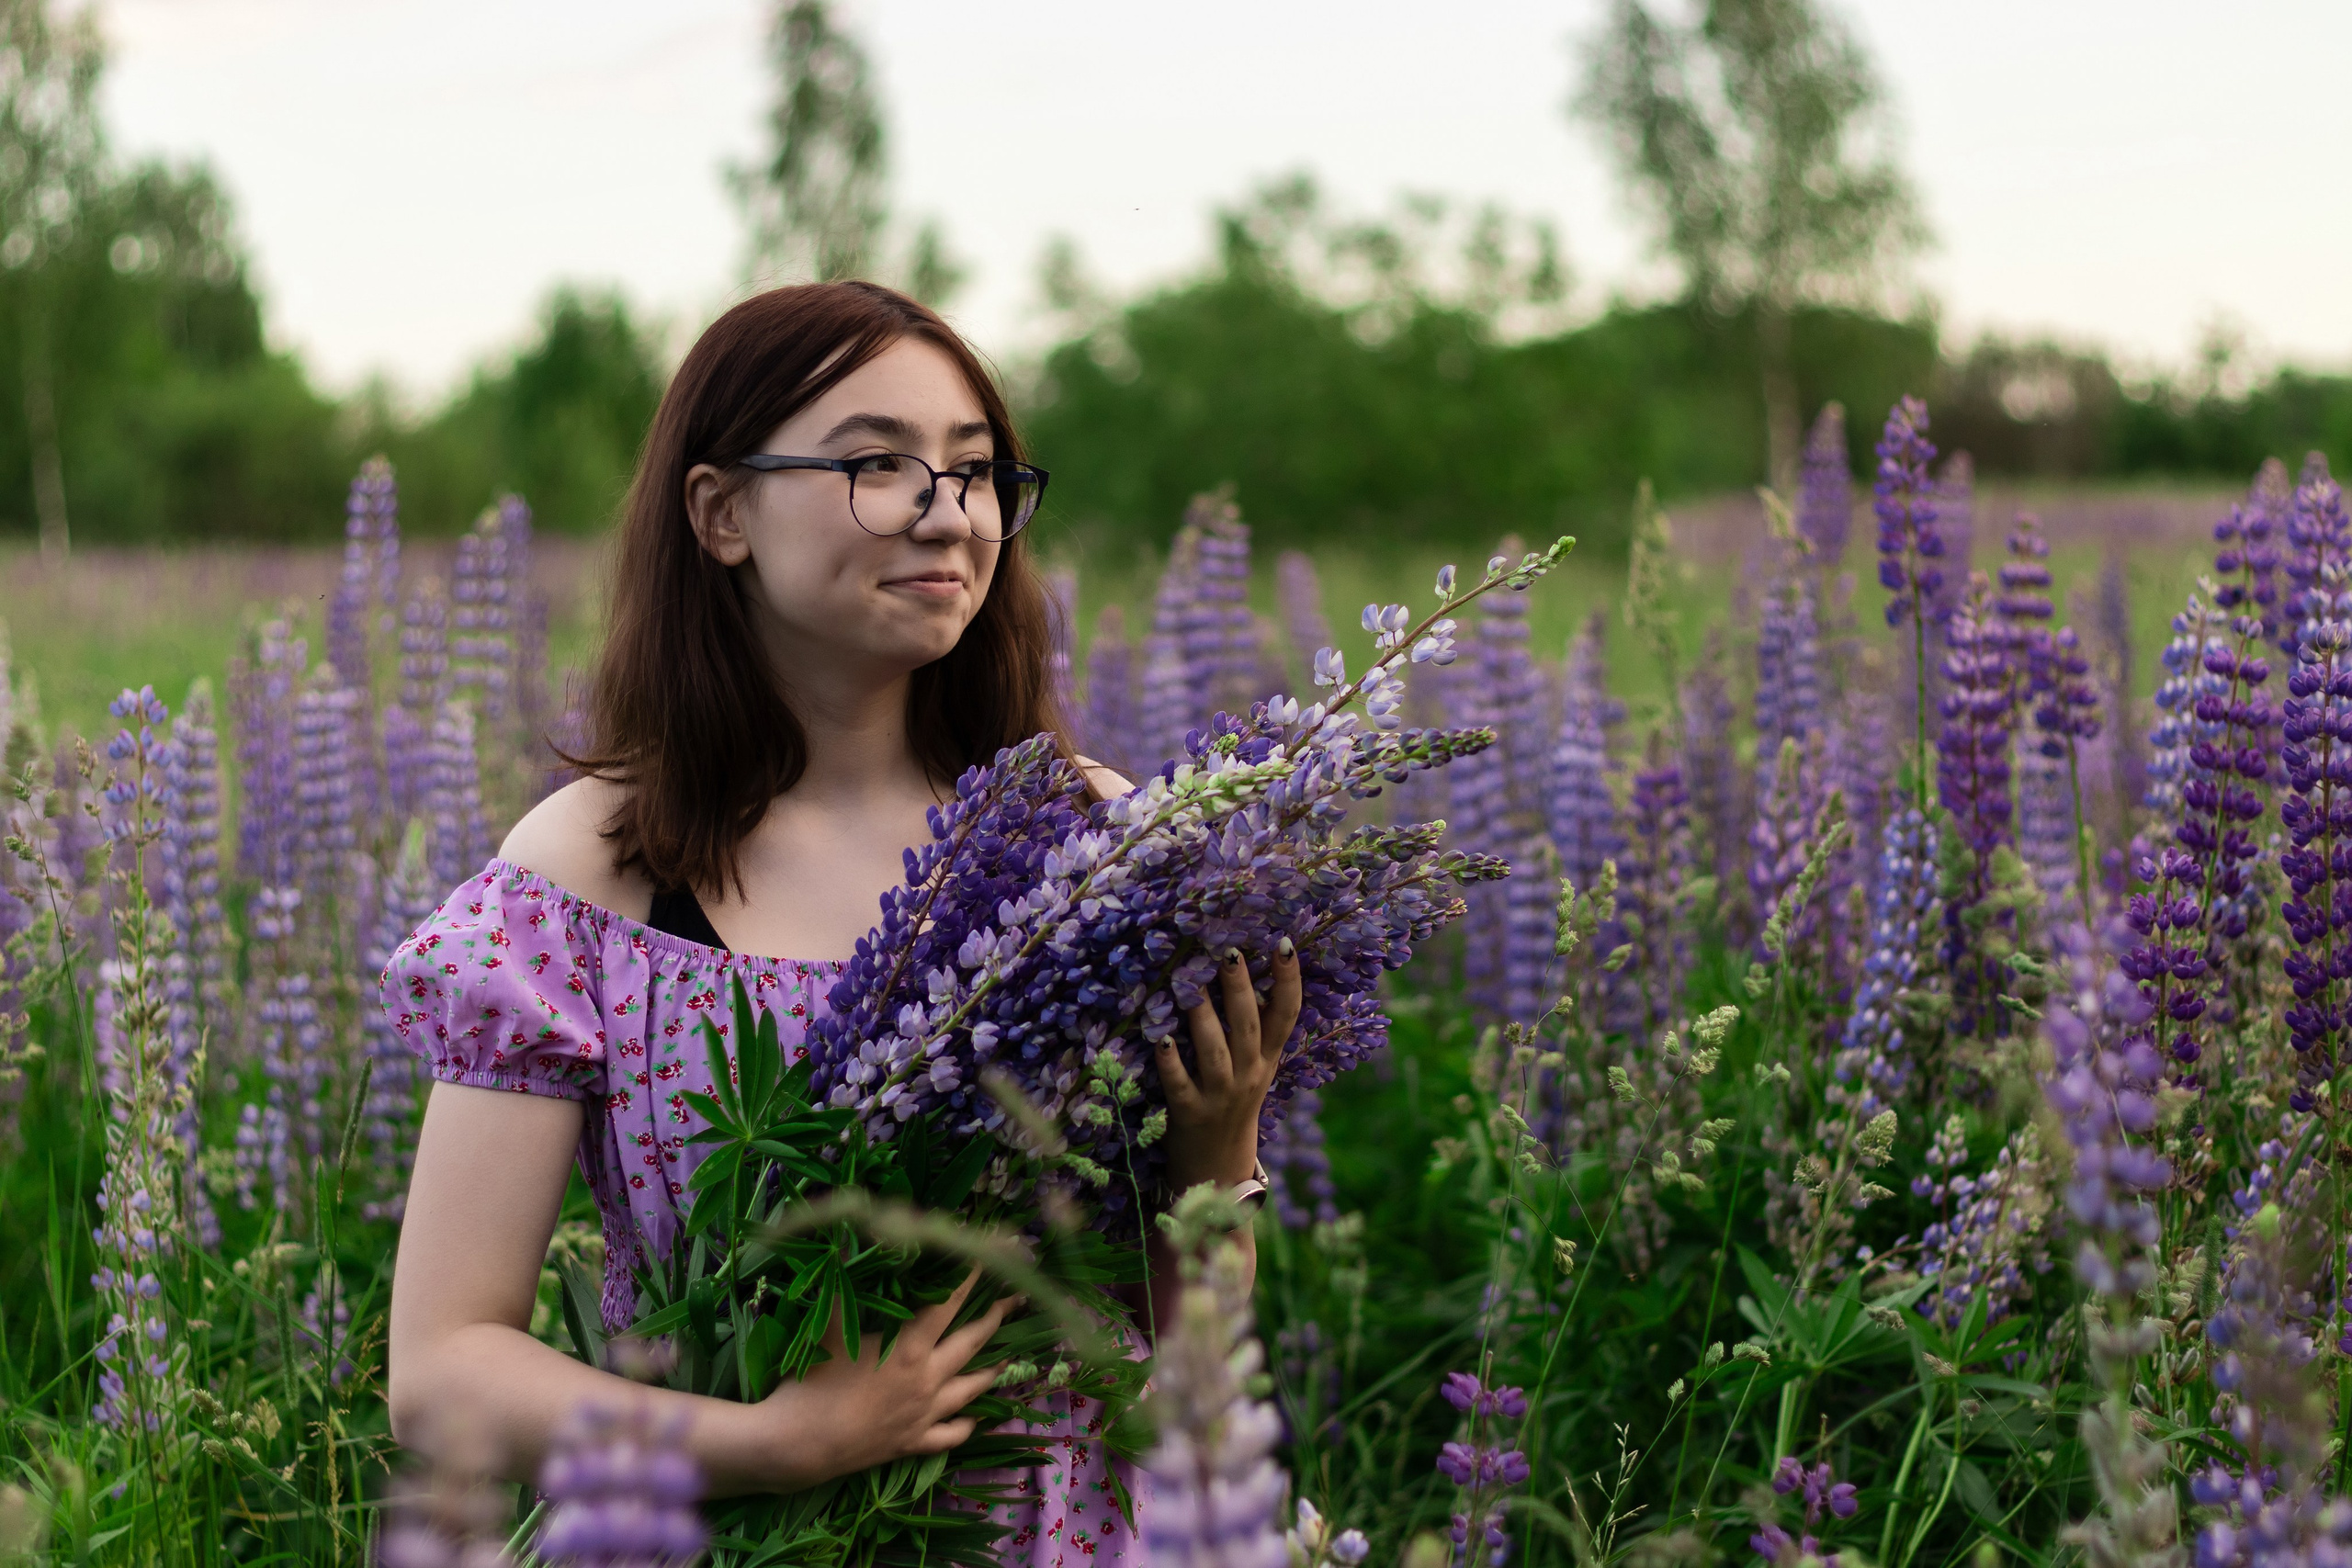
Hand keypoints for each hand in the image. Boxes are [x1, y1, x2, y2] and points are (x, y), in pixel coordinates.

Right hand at [760, 1268, 1015, 1489]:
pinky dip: (966, 1424)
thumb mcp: (827, 1330)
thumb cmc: (813, 1384)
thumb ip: (840, 1290)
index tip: (985, 1257)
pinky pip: (951, 1434)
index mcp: (910, 1348)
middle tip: (1018, 1299)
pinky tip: (974, 1418)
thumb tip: (841, 1248)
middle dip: (997, 1316)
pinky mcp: (914, 1443)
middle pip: (973, 1342)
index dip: (968, 1279)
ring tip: (1009, 1359)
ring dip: (992, 1371)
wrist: (799, 1445)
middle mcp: (928, 1380)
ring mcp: (925, 1414)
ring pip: (971, 1389)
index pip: (948, 1304)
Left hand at [1158, 939, 1302, 1190]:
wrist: (1219, 1172)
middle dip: (1240, 988)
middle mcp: (1249, 1076)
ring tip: (1189, 985)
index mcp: (1267, 1061)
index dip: (1288, 981)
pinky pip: (1180, 1085)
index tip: (1283, 944)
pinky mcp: (1190, 1116)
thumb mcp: (1255, 1070)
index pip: (1286, 1016)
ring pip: (1216, 1053)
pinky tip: (1160, 1040)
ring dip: (1203, 1019)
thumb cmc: (1232, 1108)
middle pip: (1249, 1027)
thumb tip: (1244, 973)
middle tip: (1229, 952)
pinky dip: (1171, 1064)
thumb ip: (1254, 1030)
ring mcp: (1220, 1097)